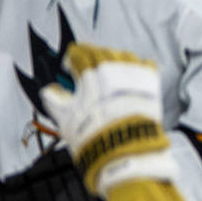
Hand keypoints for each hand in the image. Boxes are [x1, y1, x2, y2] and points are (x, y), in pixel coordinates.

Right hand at [41, 44, 176, 195]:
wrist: (125, 148)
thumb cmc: (94, 134)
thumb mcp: (65, 118)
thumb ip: (54, 100)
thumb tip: (50, 90)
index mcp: (90, 72)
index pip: (79, 53)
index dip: (71, 59)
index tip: (70, 66)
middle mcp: (113, 67)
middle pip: (100, 52)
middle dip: (91, 57)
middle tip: (87, 68)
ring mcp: (134, 73)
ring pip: (122, 55)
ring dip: (113, 60)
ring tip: (108, 73)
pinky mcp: (151, 82)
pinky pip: (144, 64)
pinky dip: (136, 68)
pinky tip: (130, 78)